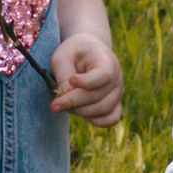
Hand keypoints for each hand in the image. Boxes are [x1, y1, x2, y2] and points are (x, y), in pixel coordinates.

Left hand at [50, 0, 123, 126]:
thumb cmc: (74, 53)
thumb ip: (63, 77)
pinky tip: (83, 115)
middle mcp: (117, 76)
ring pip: (103, 109)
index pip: (103, 75)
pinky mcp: (116, 103)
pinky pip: (112, 118)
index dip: (86, 82)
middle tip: (54, 104)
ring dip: (80, 111)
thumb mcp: (63, 57)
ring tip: (66, 105)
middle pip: (97, 96)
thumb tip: (65, 99)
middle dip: (73, 102)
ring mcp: (118, 91)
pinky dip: (98, 121)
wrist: (88, 51)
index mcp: (106, 59)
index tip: (71, 80)